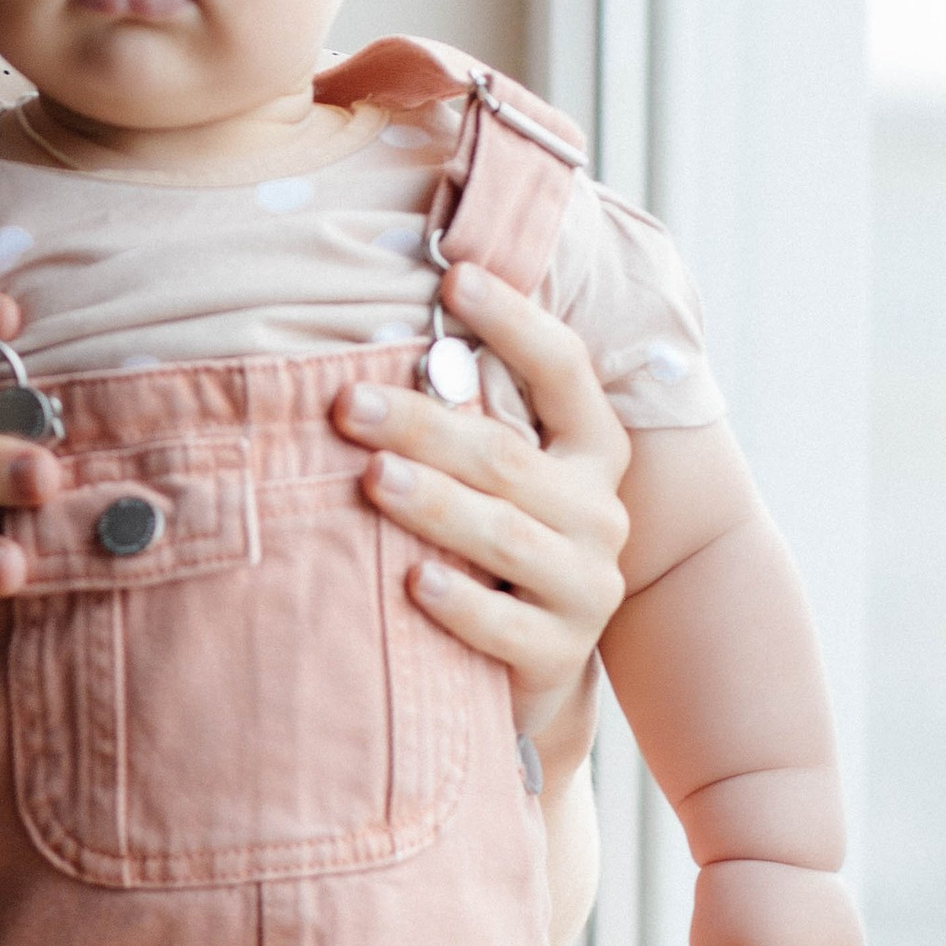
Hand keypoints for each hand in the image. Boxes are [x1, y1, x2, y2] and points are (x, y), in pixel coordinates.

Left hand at [335, 259, 631, 748]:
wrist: (531, 668)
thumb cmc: (492, 547)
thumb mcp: (497, 478)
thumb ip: (470, 418)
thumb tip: (391, 338)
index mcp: (591, 447)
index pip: (564, 370)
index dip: (515, 321)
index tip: (456, 276)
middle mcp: (599, 510)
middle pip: (507, 456)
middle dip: (422, 425)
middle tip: (347, 404)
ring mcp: (586, 585)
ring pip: (505, 535)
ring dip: (436, 505)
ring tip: (373, 478)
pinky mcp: (559, 653)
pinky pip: (505, 627)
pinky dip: (458, 604)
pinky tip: (413, 582)